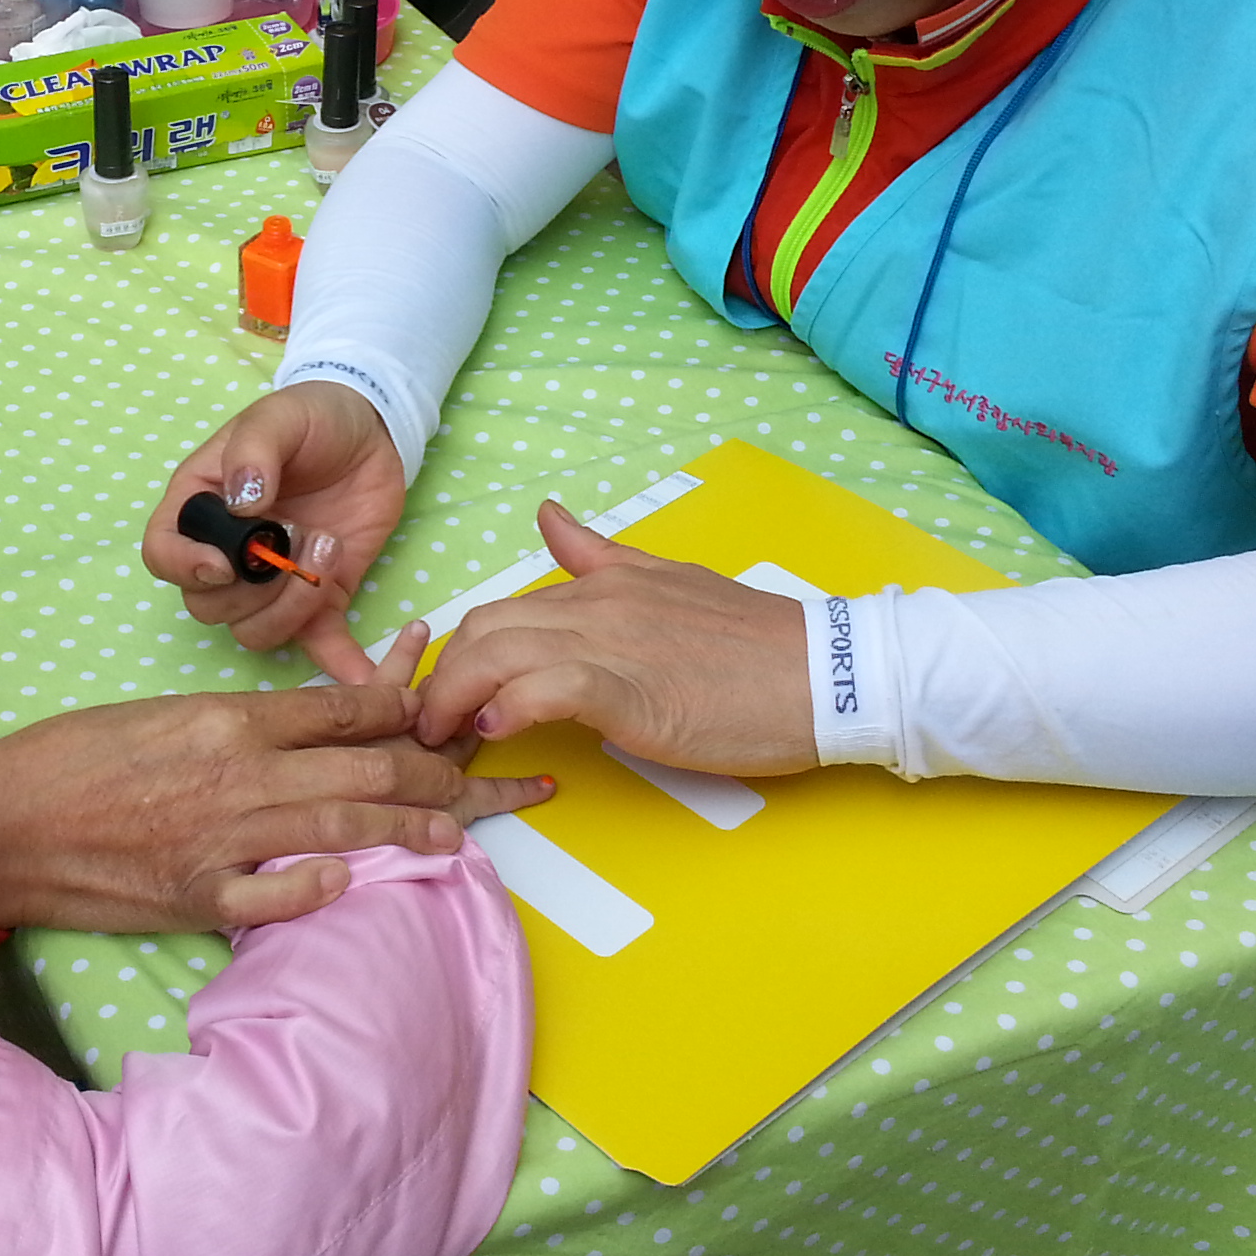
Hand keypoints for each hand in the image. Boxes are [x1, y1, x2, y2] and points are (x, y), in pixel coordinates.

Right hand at [0, 669, 553, 933]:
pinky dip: (322, 887)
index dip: (413, 710)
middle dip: (441, 774)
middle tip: (493, 780)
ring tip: (465, 833)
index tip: (455, 713)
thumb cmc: (74, 760)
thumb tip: (326, 725)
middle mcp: (235, 774)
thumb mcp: (163, 715)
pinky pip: (276, 897)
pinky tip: (362, 881)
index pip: (346, 711)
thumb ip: (246, 722)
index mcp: (227, 718)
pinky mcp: (195, 898)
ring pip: (342, 828)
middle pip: (366, 769)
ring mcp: (219, 841)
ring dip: (414, 829)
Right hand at [144, 382, 410, 681]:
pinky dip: (337, 662)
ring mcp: (274, 583)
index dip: (183, 568)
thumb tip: (242, 503)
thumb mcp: (279, 417)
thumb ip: (254, 452)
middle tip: (302, 538)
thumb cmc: (310, 418)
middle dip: (256, 586)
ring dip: (296, 603)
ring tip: (330, 547)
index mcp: (200, 507)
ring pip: (256, 631)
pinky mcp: (322, 598)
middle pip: (209, 606)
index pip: (163, 554)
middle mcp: (227, 554)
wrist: (370, 430)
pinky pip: (318, 644)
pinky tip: (359, 670)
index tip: (224, 564)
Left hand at [411, 501, 817, 774]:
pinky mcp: (629, 691)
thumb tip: (548, 515)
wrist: (824, 674)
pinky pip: (545, 689)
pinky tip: (496, 734)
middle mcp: (595, 606)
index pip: (500, 609)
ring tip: (446, 741)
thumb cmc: (754, 643)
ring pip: (499, 653)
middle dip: (441, 681)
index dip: (460, 655)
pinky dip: (509, 709)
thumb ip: (600, 555)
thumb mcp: (668, 578)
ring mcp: (610, 644)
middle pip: (483, 630)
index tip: (449, 696)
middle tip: (432, 730)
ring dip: (456, 700)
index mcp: (603, 585)